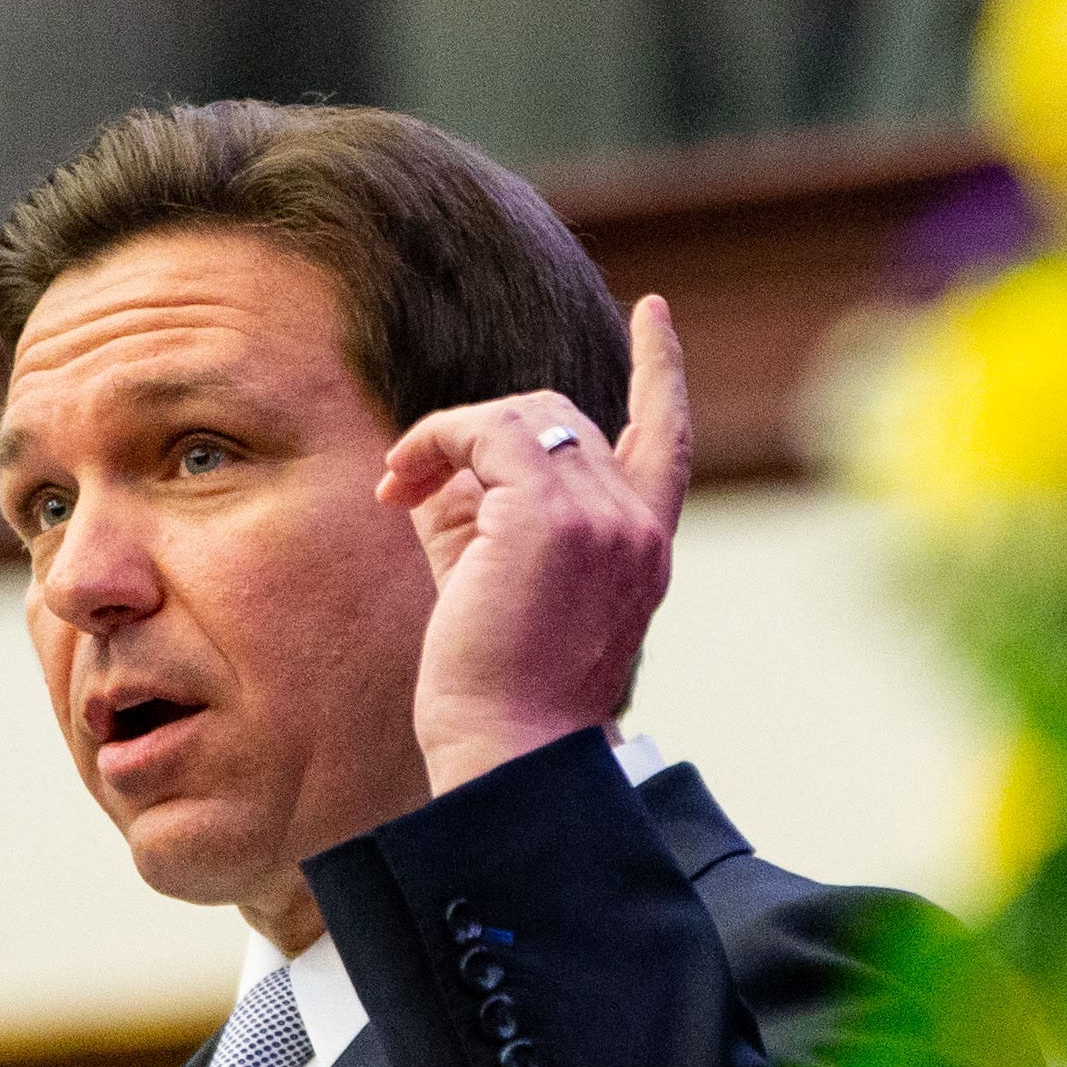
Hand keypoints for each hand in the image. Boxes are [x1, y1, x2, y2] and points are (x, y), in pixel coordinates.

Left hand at [375, 295, 691, 795]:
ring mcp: (600, 518)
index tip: (654, 315)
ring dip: (451, 438)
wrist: (508, 751)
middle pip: (563, 418)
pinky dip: (434, 441)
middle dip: (483, 434)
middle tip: (412, 486)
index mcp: (644, 550)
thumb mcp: (504, 584)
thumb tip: (442, 459)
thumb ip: (488, 513)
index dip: (659, 371)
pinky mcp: (548, 517)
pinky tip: (399, 484)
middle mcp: (637, 528)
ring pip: (524, 415)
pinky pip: (486, 430)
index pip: (667, 440)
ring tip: (400, 489)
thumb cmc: (500, 693)